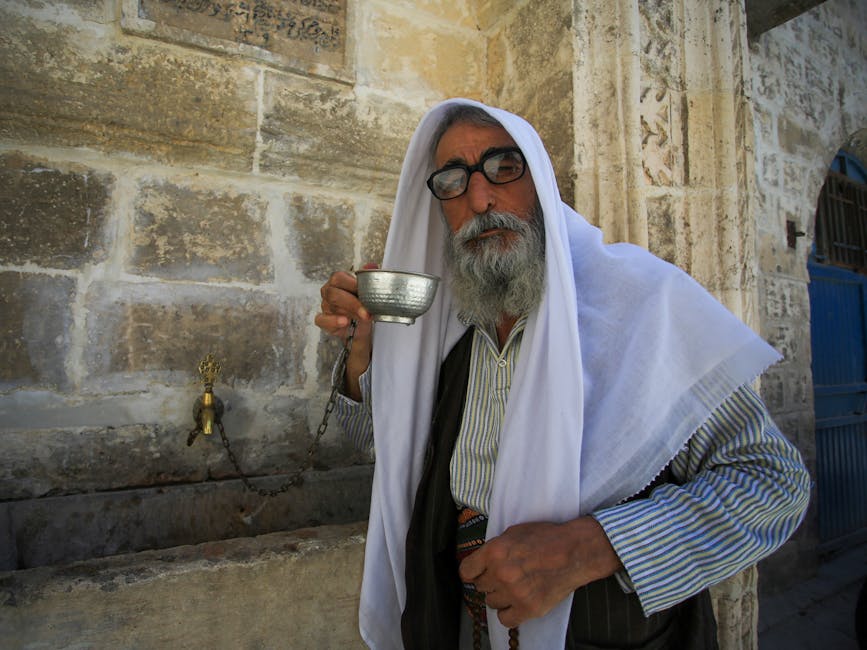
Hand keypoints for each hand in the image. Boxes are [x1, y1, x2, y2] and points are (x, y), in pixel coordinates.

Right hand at [315, 264, 377, 399]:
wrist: (362, 327)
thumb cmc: (363, 307)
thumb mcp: (370, 293)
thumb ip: (369, 278)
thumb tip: (373, 266)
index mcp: (338, 281)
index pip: (338, 277)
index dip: (351, 284)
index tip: (366, 292)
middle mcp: (329, 292)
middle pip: (333, 293)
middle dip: (352, 303)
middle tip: (366, 312)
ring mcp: (324, 306)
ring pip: (330, 306)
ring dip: (348, 313)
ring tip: (362, 318)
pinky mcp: (323, 320)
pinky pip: (322, 320)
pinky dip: (333, 321)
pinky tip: (344, 322)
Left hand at [458, 517, 622, 628]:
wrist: (575, 551)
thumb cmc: (547, 538)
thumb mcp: (514, 532)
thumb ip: (495, 549)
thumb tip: (481, 562)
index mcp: (494, 551)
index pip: (466, 571)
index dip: (472, 572)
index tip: (476, 573)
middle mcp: (501, 573)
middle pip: (480, 587)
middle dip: (490, 581)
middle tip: (504, 576)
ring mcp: (514, 592)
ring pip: (491, 603)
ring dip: (500, 596)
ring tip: (515, 587)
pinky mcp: (529, 608)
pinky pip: (505, 619)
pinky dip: (509, 613)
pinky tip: (516, 603)